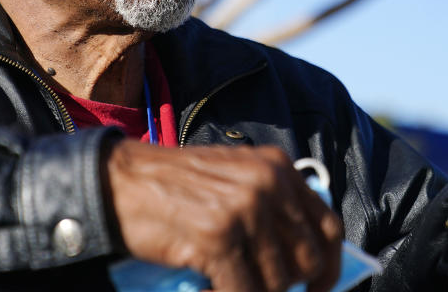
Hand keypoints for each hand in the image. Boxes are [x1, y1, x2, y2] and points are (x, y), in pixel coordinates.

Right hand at [103, 141, 342, 291]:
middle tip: (257, 287)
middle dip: (285, 286)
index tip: (318, 287)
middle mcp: (267, 183)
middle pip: (306, 260)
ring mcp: (244, 208)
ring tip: (223, 282)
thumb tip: (302, 260)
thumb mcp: (234, 180)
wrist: (119, 182)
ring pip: (275, 282)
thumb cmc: (174, 187)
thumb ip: (271, 206)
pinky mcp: (218, 236)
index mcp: (276, 167)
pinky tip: (207, 290)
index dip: (328, 266)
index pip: (328, 226)